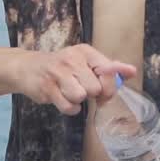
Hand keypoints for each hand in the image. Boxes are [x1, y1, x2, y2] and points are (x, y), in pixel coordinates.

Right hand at [12, 44, 136, 114]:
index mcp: (85, 52)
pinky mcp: (47, 88)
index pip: (108, 70)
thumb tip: (132, 71)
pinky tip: (62, 98)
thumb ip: (108, 67)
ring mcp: (58, 73)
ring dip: (78, 101)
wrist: (27, 67)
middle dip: (91, 94)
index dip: (109, 86)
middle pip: (95, 88)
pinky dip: (69, 108)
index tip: (103, 91)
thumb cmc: (62, 66)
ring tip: (70, 92)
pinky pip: (69, 107)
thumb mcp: (85, 61)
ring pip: (81, 97)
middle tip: (82, 90)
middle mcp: (72, 59)